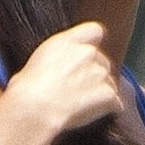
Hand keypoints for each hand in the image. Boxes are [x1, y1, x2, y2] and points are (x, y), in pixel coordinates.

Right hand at [5, 21, 121, 133]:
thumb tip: (62, 64)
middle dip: (96, 74)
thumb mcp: (39, 58)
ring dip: (101, 93)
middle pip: (103, 61)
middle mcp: (88, 53)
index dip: (94, 43)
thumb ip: (59, 54)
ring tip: (82, 104)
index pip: (95, 31)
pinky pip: (116, 102)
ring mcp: (100, 73)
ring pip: (110, 83)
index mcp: (68, 41)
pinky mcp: (108, 93)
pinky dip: (109, 108)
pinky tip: (92, 114)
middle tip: (79, 90)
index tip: (88, 55)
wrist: (35, 106)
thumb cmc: (28, 87)